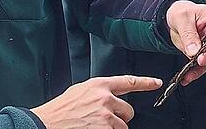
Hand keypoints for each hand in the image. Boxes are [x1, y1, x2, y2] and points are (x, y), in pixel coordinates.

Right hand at [29, 75, 161, 128]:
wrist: (49, 122)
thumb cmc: (61, 109)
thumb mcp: (80, 91)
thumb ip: (97, 92)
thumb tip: (110, 97)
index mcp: (99, 85)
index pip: (128, 81)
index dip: (145, 82)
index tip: (156, 83)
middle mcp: (105, 98)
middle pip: (128, 110)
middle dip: (120, 117)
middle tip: (104, 119)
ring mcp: (106, 115)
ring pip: (123, 125)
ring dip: (113, 128)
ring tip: (95, 125)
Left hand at [165, 1, 205, 84]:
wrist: (173, 17)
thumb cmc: (182, 11)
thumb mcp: (182, 18)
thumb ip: (188, 34)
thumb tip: (194, 51)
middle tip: (200, 60)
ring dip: (200, 69)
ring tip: (189, 75)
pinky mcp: (201, 54)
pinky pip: (200, 66)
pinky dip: (193, 72)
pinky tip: (186, 77)